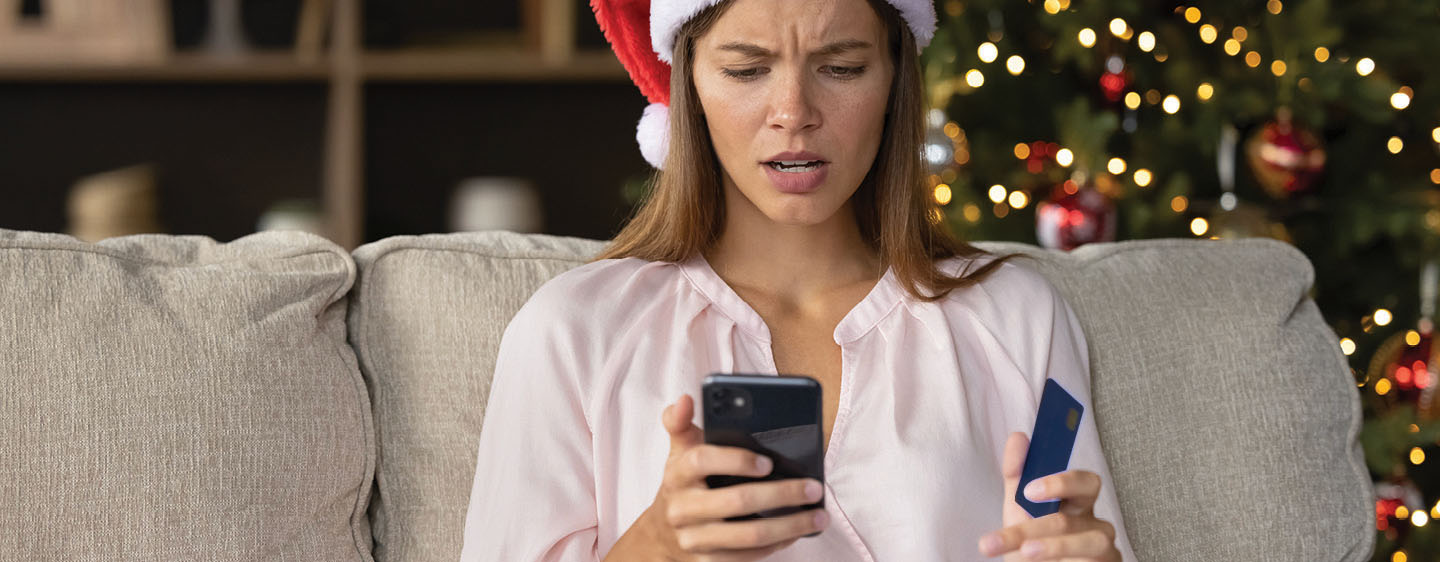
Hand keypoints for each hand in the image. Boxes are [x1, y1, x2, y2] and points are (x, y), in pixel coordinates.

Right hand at [631, 394, 825, 561]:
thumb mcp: (680, 452)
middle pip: (736, 501)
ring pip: (749, 535)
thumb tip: (685, 398)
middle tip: (814, 488)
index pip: (703, 460)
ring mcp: (694, 538)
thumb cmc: (684, 484)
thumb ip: (681, 422)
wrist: (662, 535)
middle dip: (782, 494)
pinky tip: (798, 532)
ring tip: (819, 515)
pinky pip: (748, 556)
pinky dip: (777, 544)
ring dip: (789, 526)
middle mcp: (682, 507)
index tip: (768, 462)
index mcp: (678, 472)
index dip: (736, 460)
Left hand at [977, 432, 1119, 560]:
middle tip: (1013, 530)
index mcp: (1077, 502)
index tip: (1029, 490)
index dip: (1060, 482)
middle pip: (1080, 513)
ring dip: (1052, 547)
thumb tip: (1019, 436)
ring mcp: (1104, 549)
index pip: (1084, 481)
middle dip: (1041, 521)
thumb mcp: (1018, 509)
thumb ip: (1017, 475)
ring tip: (1025, 553)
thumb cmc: (1032, 545)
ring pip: (1088, 541)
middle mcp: (1095, 523)